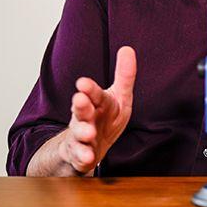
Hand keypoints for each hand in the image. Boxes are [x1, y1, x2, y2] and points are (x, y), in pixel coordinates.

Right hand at [59, 45, 136, 174]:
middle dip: (80, 105)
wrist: (87, 147)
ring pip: (78, 133)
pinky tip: (87, 158)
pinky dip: (82, 157)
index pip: (94, 93)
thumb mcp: (118, 98)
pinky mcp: (79, 155)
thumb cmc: (104, 119)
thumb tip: (128, 49)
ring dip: (82, 132)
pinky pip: (79, 157)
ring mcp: (80, 137)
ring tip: (88, 133)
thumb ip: (124, 76)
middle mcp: (85, 117)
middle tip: (79, 100)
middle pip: (81, 110)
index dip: (89, 88)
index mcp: (97, 102)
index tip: (83, 82)